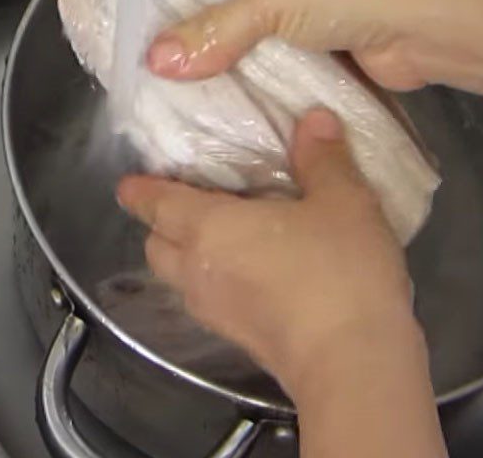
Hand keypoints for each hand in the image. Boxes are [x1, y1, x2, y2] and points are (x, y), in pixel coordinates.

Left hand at [117, 108, 417, 394]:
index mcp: (210, 229)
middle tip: (190, 200)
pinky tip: (252, 271)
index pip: (157, 205)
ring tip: (223, 233)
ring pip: (179, 277)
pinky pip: (208, 299)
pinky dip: (213, 279)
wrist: (353, 364)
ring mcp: (216, 312)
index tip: (130, 182)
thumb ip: (324, 157)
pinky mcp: (239, 340)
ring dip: (187, 254)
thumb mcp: (343, 201)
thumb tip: (313, 118)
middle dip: (161, 223)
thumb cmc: (337, 271)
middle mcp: (200, 271)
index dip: (141, 191)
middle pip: (158, 245)